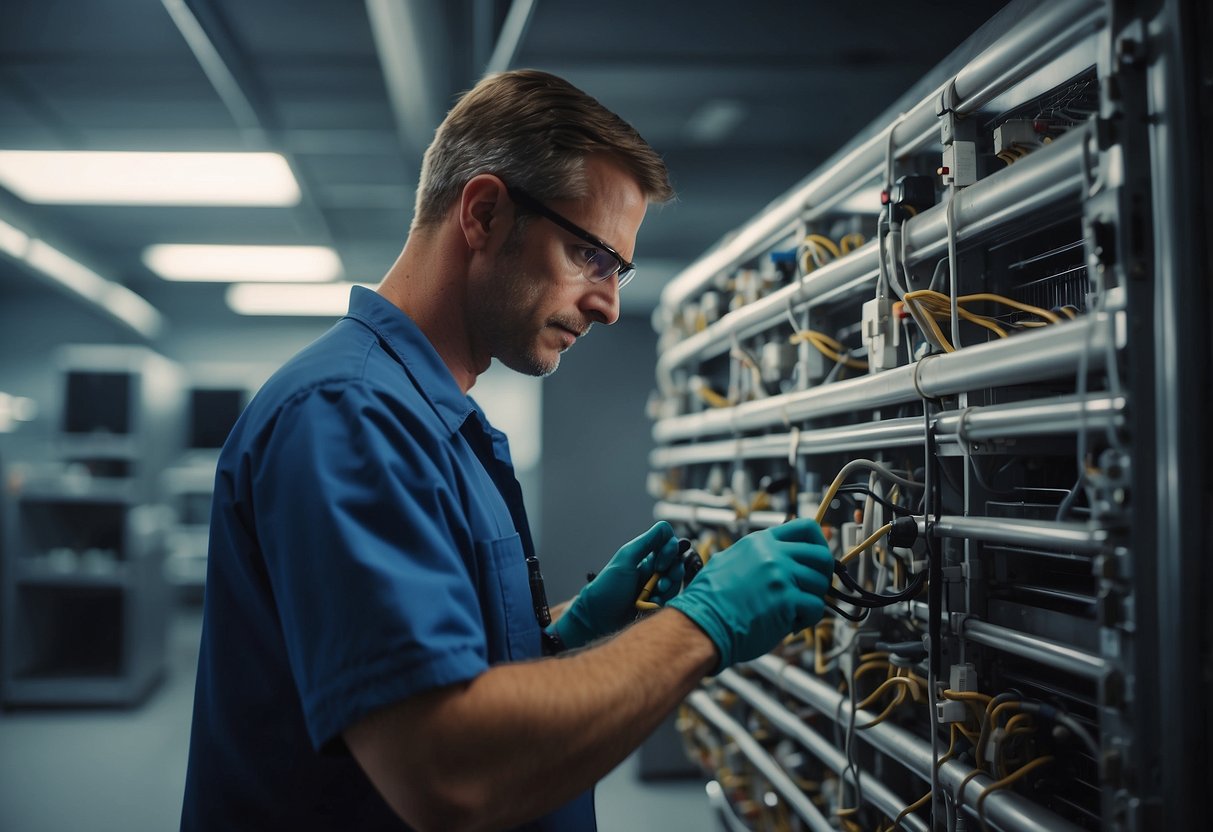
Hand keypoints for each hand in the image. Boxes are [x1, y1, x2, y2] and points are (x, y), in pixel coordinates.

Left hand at [550, 522, 684, 649]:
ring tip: (653, 595)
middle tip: (659, 583)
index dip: (669, 550)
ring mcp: (654, 585)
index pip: (668, 541)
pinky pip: (671, 597)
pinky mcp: (657, 602)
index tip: (660, 563)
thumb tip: (664, 527)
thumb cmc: (606, 589)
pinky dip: (664, 600)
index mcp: (643, 555)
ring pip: (676, 580)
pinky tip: (651, 604)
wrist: (597, 620)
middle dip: (672, 572)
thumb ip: (645, 543)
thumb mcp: (625, 561)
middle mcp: (651, 568)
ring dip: (668, 587)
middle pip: (676, 561)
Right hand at [667, 517, 831, 672]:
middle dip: (822, 576)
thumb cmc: (710, 600)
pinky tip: (789, 623)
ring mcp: (780, 576)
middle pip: (822, 556)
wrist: (701, 623)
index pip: (806, 527)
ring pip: (820, 584)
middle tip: (810, 590)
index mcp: (760, 542)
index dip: (819, 544)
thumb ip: (757, 555)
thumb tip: (778, 556)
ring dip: (811, 600)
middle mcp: (772, 554)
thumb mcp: (729, 561)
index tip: (817, 561)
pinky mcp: (786, 600)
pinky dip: (807, 619)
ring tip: (791, 610)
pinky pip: (816, 607)